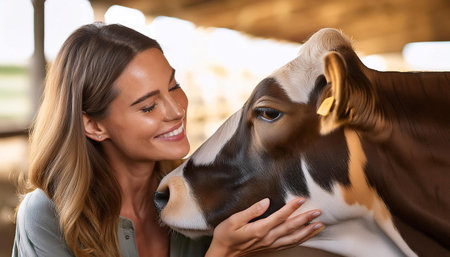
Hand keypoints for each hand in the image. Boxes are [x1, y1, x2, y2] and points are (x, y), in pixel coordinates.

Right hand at [205, 198, 323, 256]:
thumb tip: (266, 202)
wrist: (223, 253)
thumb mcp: (234, 220)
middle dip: (305, 219)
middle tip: (318, 212)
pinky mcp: (270, 248)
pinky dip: (300, 239)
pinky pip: (289, 244)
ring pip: (293, 239)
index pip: (279, 217)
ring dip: (307, 232)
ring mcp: (270, 244)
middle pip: (290, 228)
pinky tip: (307, 235)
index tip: (301, 199)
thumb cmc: (226, 235)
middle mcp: (267, 238)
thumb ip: (251, 211)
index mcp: (259, 229)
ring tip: (319, 225)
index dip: (291, 208)